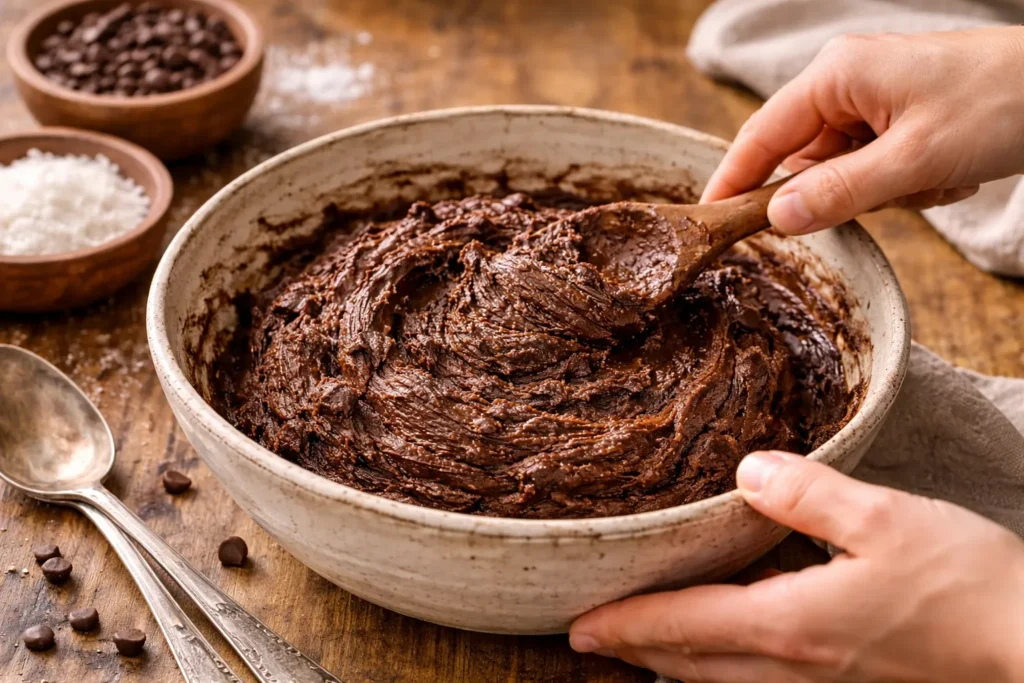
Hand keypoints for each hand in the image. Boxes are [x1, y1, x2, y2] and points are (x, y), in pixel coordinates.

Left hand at [569, 451, 1023, 681]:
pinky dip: (718, 670)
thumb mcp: (887, 520)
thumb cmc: (969, 585)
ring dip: (673, 664)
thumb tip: (746, 472)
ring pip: (722, 681)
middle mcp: (794, 667)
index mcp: (791, 623)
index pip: (684, 625)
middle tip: (589, 635)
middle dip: (636, 650)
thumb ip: (808, 494)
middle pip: (691, 664)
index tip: (578, 627)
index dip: (626, 624)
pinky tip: (722, 652)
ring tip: (640, 645)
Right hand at [701, 28, 1023, 233]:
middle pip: (805, 161)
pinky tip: (947, 171)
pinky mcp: (897, 118)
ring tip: (936, 176)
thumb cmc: (1002, 103)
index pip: (760, 136)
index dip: (732, 180)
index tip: (709, 220)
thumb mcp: (914, 160)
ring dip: (886, 191)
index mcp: (836, 75)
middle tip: (896, 191)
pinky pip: (875, 170)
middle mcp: (846, 82)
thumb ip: (839, 193)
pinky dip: (908, 184)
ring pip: (843, 173)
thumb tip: (778, 219)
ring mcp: (873, 100)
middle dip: (846, 192)